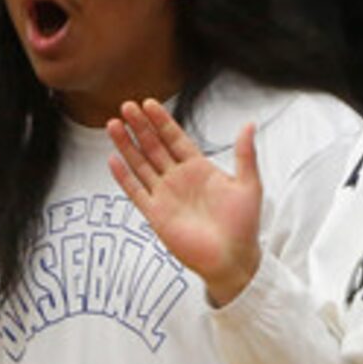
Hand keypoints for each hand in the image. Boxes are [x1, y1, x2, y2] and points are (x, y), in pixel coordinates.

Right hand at [106, 100, 263, 306]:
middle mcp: (178, 179)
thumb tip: (249, 125)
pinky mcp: (155, 214)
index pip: (175, 138)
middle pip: (154, 147)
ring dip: (127, 145)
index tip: (148, 103)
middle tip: (127, 106)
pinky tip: (113, 160)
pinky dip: (124, 177)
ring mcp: (165, 195)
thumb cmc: (243, 225)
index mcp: (198, 168)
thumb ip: (245, 154)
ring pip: (140, 164)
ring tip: (113, 124)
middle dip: (140, 126)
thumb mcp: (249, 185)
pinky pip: (135, 192)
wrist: (232, 259)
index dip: (161, 121)